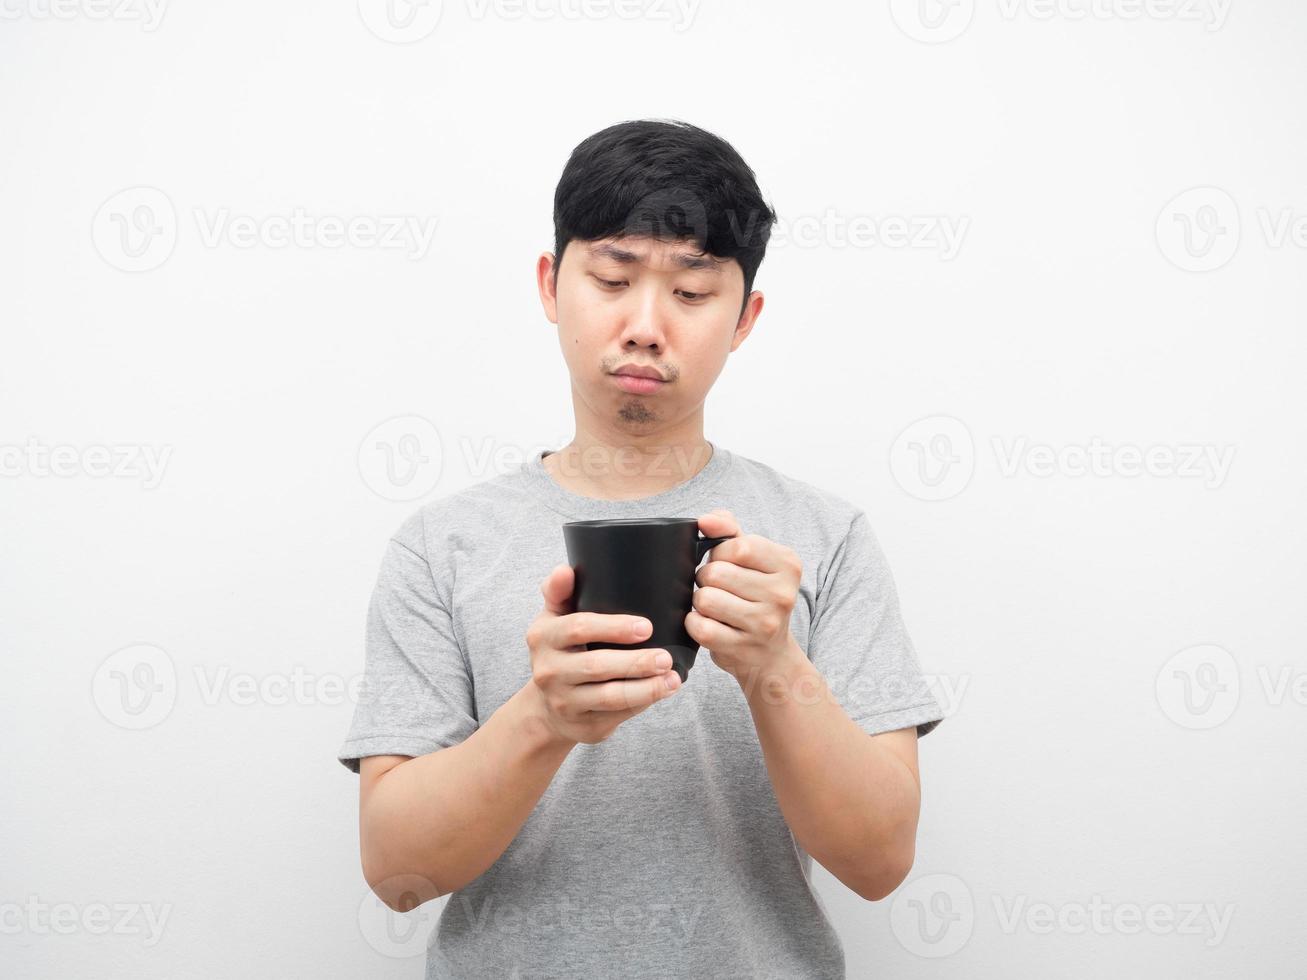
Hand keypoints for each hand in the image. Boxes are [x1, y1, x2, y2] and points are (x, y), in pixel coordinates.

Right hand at [525, 564, 682, 745]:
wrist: (547, 706)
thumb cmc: (561, 650)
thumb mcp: (553, 618)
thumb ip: (559, 591)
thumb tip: (566, 569)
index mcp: (543, 637)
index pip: (578, 628)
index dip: (613, 627)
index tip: (646, 627)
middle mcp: (549, 671)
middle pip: (596, 666)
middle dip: (635, 662)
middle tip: (666, 657)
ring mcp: (565, 702)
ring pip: (610, 697)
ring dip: (646, 688)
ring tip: (673, 679)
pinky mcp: (584, 726)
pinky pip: (617, 715)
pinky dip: (643, 703)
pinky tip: (663, 691)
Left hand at [686, 509, 806, 683]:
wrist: (770, 655)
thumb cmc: (757, 598)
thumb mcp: (753, 559)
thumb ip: (729, 530)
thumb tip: (705, 520)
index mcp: (788, 564)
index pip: (737, 546)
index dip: (718, 553)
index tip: (724, 564)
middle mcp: (782, 594)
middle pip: (715, 573)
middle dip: (706, 579)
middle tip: (719, 589)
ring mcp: (764, 624)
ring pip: (705, 599)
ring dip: (700, 602)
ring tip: (714, 607)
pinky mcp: (743, 648)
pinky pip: (700, 627)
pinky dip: (694, 623)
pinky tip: (707, 624)